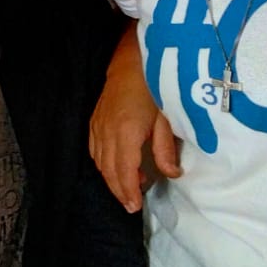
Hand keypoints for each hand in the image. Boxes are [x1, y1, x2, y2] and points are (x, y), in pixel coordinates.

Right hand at [88, 36, 181, 211]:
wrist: (131, 60)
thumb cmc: (153, 86)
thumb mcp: (166, 118)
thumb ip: (166, 148)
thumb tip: (172, 174)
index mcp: (126, 132)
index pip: (125, 170)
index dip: (129, 191)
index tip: (135, 206)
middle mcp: (107, 132)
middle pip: (109, 170)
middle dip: (119, 191)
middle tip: (131, 206)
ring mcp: (98, 127)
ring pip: (99, 162)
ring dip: (111, 179)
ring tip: (128, 189)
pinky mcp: (94, 121)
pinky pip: (94, 150)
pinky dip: (103, 164)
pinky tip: (115, 168)